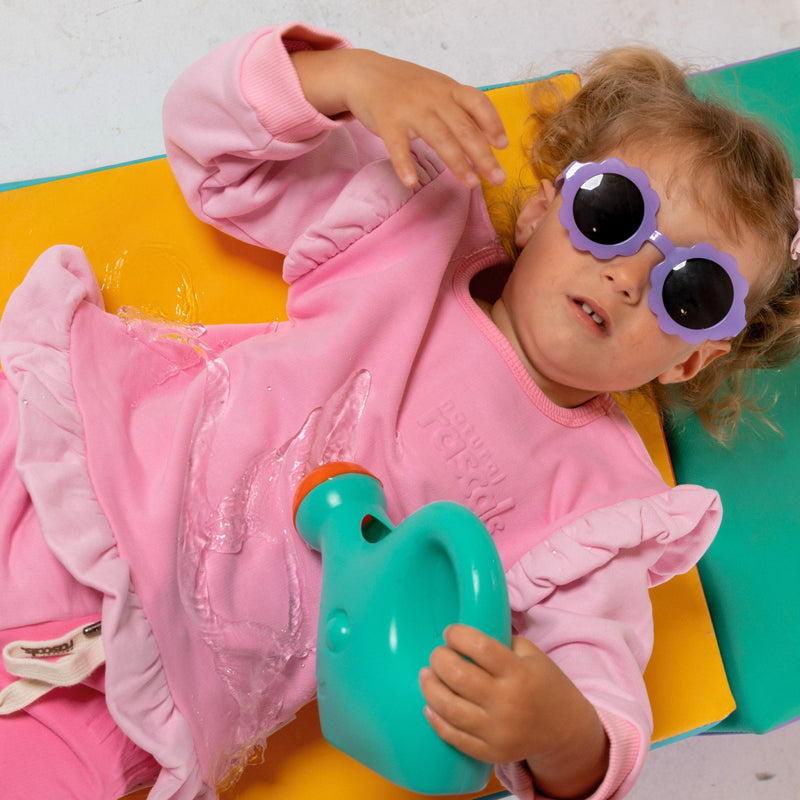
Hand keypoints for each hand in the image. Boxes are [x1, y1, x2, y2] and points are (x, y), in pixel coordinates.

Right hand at [291, 48, 507, 188]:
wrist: (365, 72)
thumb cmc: (406, 87)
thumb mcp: (437, 89)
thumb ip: (459, 109)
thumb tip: (487, 137)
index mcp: (448, 89)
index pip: (478, 103)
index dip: (493, 123)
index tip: (503, 146)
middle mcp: (434, 97)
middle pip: (464, 128)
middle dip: (483, 155)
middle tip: (498, 179)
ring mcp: (411, 108)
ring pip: (439, 138)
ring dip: (457, 163)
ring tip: (471, 184)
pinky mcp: (388, 120)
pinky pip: (398, 146)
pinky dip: (404, 164)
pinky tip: (411, 182)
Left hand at [420, 625, 608, 798]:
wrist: (566, 730)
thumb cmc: (544, 684)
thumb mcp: (532, 654)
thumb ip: (500, 643)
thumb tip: (463, 635)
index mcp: (519, 672)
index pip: (479, 647)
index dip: (457, 635)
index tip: (450, 632)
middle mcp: (507, 702)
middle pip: (458, 676)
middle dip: (439, 659)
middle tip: (437, 654)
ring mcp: (498, 731)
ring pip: (449, 708)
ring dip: (430, 687)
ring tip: (427, 675)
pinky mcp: (491, 753)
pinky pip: (454, 737)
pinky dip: (436, 719)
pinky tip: (429, 705)